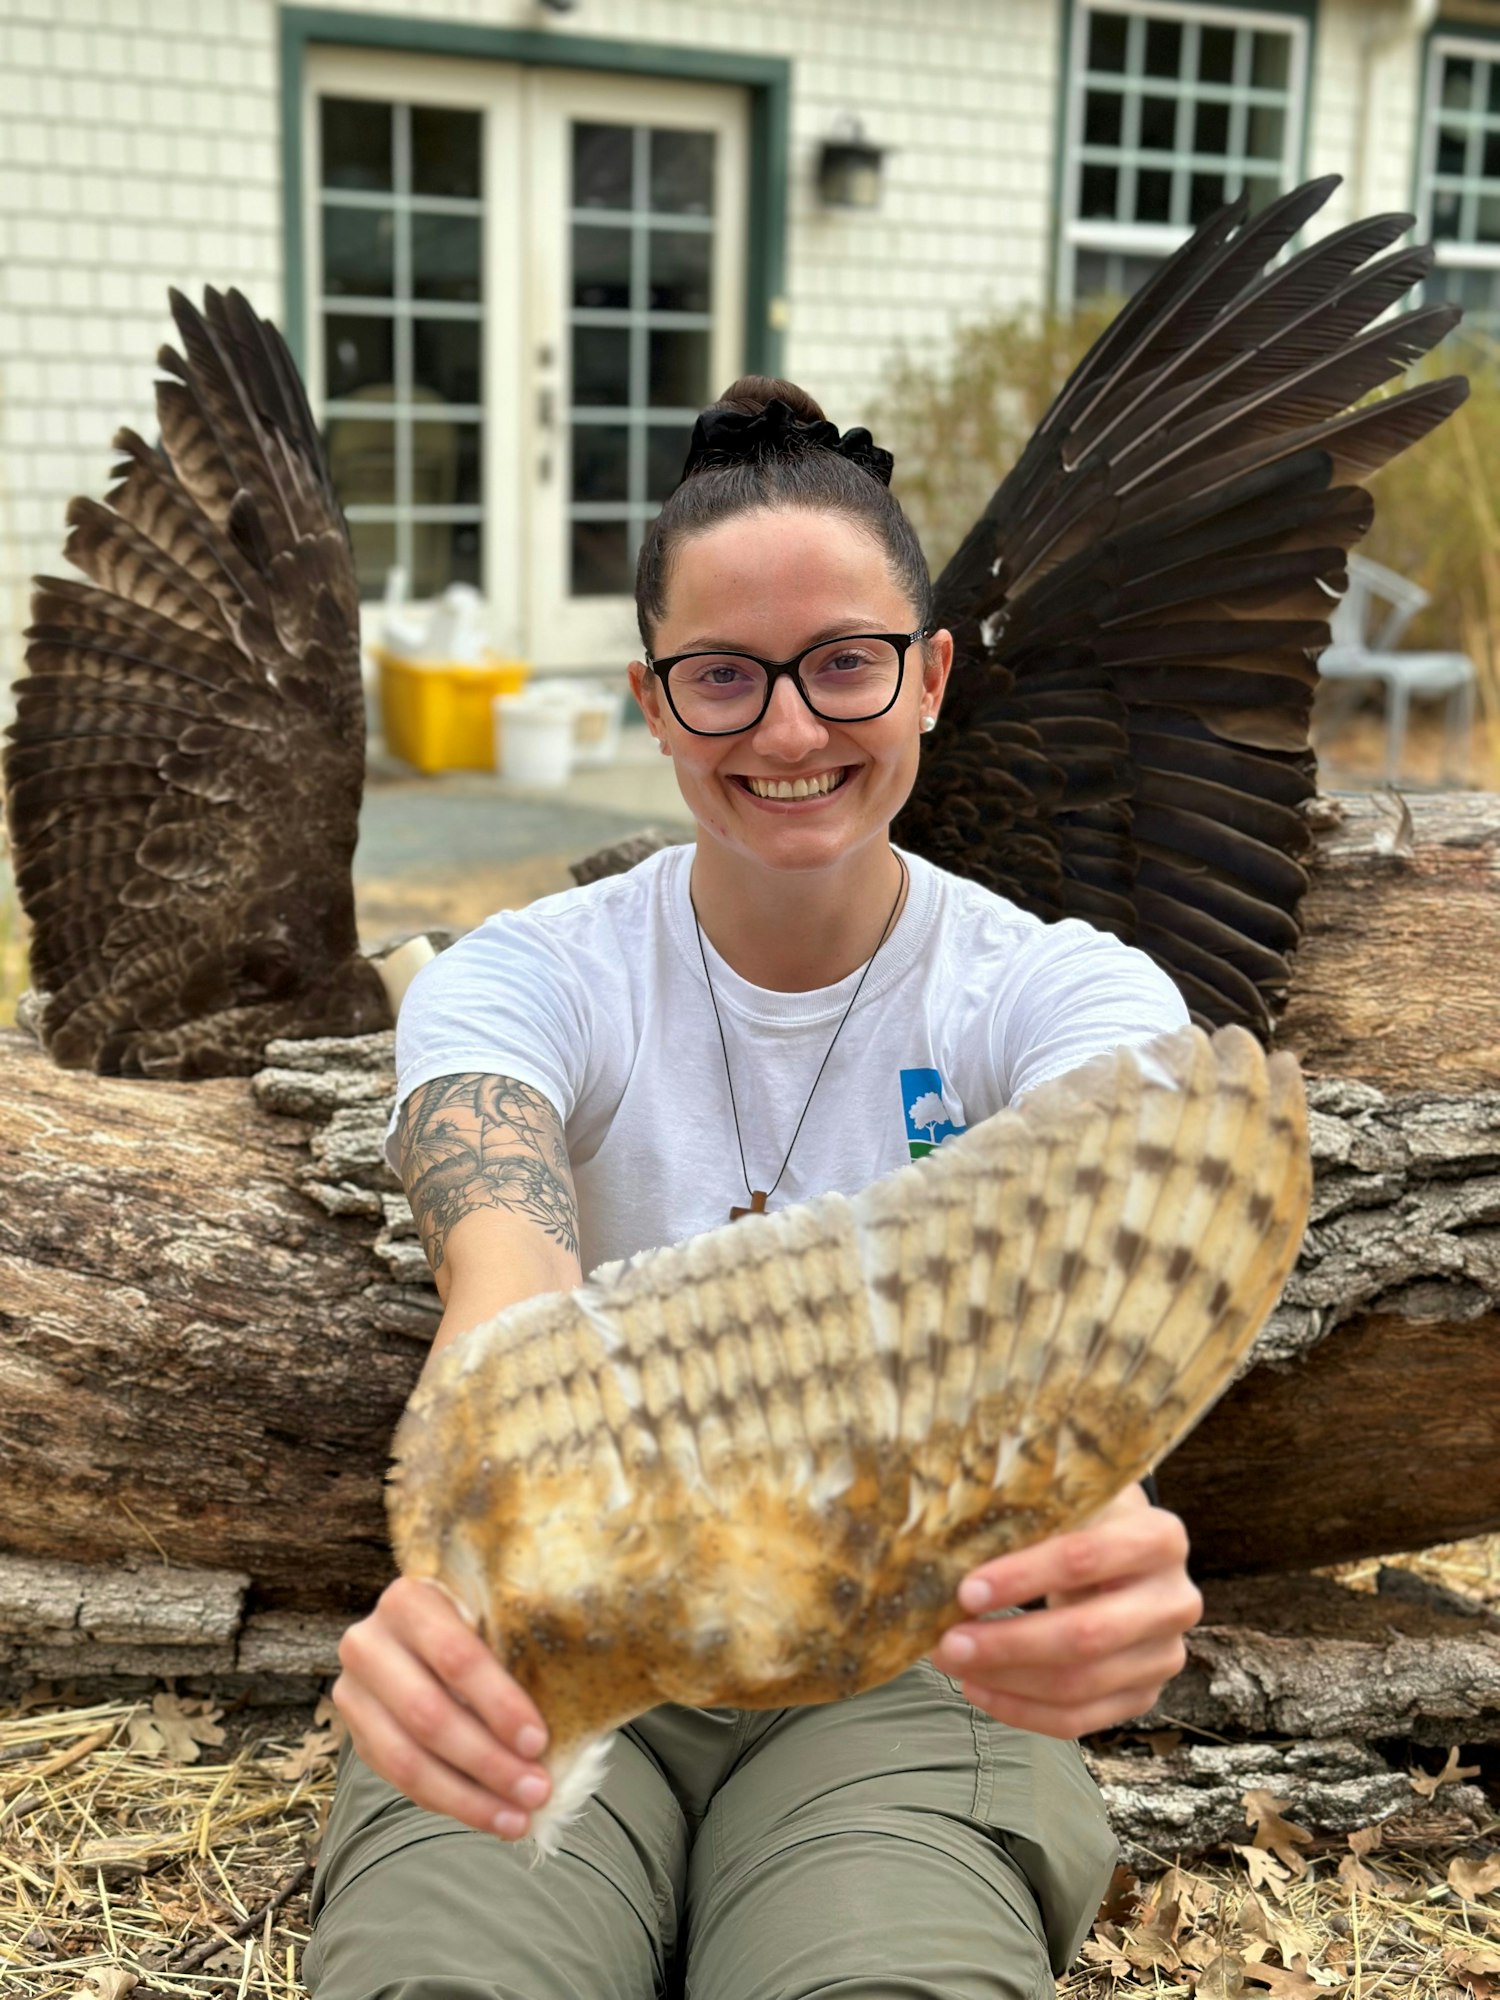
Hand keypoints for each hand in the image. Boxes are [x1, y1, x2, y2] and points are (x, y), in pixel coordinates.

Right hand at [333, 1575, 551, 1838]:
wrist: (419, 1632)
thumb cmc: (478, 1622)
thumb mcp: (491, 1617)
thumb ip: (517, 1649)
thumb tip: (573, 1708)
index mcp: (409, 1599)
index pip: (455, 1658)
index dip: (498, 1704)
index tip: (538, 1741)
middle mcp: (368, 1642)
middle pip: (428, 1714)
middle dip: (487, 1761)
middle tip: (536, 1790)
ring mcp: (354, 1692)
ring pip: (406, 1760)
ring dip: (468, 1797)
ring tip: (517, 1817)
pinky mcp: (356, 1734)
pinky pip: (399, 1782)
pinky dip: (449, 1802)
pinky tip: (490, 1815)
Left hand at [929, 1484, 1200, 1738]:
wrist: (1127, 1555)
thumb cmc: (1083, 1522)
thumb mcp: (1067, 1501)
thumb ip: (1025, 1515)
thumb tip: (945, 1548)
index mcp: (1159, 1537)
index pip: (1083, 1558)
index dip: (1022, 1577)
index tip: (965, 1590)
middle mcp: (1174, 1600)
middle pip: (1087, 1635)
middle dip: (1008, 1643)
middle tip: (947, 1642)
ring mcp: (1164, 1654)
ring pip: (1080, 1684)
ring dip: (1006, 1680)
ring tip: (953, 1664)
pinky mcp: (1144, 1694)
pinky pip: (1079, 1719)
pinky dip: (1023, 1710)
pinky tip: (980, 1689)